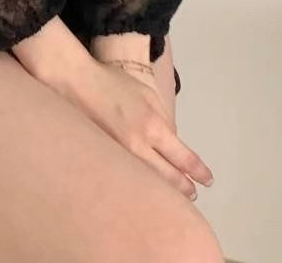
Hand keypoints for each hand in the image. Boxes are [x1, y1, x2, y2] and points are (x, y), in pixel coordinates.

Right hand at [52, 56, 213, 200]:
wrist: (74, 82)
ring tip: (172, 199)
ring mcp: (119, 156)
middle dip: (183, 188)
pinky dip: (138, 185)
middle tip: (192, 195)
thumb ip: (162, 117)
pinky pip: (126, 177)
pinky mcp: (103, 161)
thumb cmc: (110, 82)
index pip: (183, 158)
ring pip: (148, 182)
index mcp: (152, 126)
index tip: (207, 180)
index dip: (197, 171)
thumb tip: (171, 138)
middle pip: (168, 177)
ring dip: (163, 191)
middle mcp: (138, 146)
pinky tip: (142, 190)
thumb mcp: (145, 92)